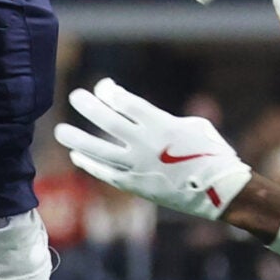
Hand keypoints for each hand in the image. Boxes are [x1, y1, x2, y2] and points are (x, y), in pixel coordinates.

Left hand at [54, 78, 253, 221]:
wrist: (219, 192)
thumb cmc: (211, 153)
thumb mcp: (195, 125)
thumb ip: (164, 119)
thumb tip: (142, 115)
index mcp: (161, 124)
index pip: (125, 102)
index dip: (110, 91)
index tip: (105, 88)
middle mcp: (145, 144)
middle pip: (107, 121)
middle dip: (88, 106)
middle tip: (75, 96)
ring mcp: (138, 167)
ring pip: (98, 151)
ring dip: (77, 139)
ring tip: (60, 131)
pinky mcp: (136, 186)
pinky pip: (106, 174)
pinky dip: (90, 165)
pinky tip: (77, 157)